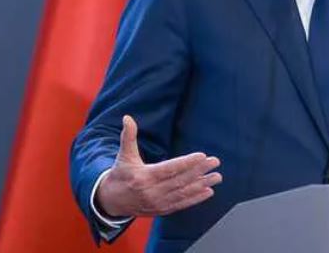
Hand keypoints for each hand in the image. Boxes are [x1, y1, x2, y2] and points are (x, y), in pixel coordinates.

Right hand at [96, 115, 222, 217]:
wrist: (111, 200)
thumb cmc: (120, 174)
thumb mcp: (123, 155)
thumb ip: (128, 136)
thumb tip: (127, 118)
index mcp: (143, 176)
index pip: (169, 169)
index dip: (186, 163)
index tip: (202, 156)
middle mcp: (152, 191)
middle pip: (180, 181)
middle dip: (200, 171)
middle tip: (215, 162)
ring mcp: (158, 202)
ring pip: (183, 193)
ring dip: (202, 185)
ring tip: (217, 177)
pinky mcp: (161, 210)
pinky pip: (181, 204)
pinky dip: (196, 199)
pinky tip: (208, 192)